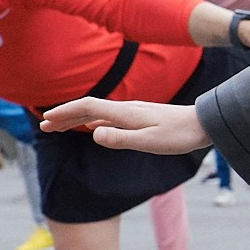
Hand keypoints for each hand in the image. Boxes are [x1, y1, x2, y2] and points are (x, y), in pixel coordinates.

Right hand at [37, 98, 211, 153]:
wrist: (205, 124)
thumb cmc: (180, 135)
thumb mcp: (150, 142)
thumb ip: (122, 139)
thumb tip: (94, 133)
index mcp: (126, 113)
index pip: (88, 107)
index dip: (66, 112)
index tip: (47, 120)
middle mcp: (126, 109)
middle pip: (88, 108)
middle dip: (65, 116)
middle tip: (44, 126)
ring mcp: (133, 112)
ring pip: (97, 112)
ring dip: (76, 118)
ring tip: (60, 126)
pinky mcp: (140, 117)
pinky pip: (108, 116)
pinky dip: (92, 120)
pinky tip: (90, 127)